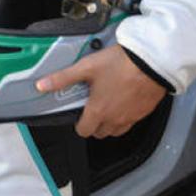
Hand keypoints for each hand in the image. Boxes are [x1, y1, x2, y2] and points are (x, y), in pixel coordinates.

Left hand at [36, 45, 166, 137]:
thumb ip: (63, 78)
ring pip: (117, 131)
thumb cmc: (121, 64)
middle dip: (94, 125)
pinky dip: (126, 117)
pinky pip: (132, 122)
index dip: (79, 125)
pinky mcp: (144, 112)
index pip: (84, 131)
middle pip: (100, 133)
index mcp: (98, 110)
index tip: (79, 115)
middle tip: (92, 108)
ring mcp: (131, 117)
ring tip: (107, 105)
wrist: (151, 61)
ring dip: (110, 124)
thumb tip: (43, 85)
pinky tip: (124, 101)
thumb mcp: (85, 68)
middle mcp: (115, 118)